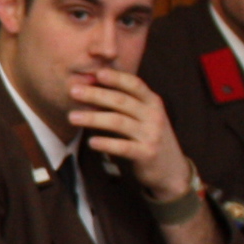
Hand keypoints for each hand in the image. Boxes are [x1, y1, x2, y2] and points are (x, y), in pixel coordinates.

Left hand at [65, 67, 192, 203]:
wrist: (171, 170)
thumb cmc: (149, 138)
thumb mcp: (145, 116)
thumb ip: (125, 103)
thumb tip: (93, 86)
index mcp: (153, 102)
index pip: (134, 84)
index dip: (116, 77)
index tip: (96, 73)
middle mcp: (154, 115)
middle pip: (121, 100)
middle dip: (95, 94)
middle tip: (72, 91)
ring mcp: (152, 135)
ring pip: (118, 122)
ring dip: (93, 118)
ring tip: (72, 117)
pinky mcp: (147, 154)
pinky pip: (123, 147)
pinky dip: (106, 143)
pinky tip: (91, 142)